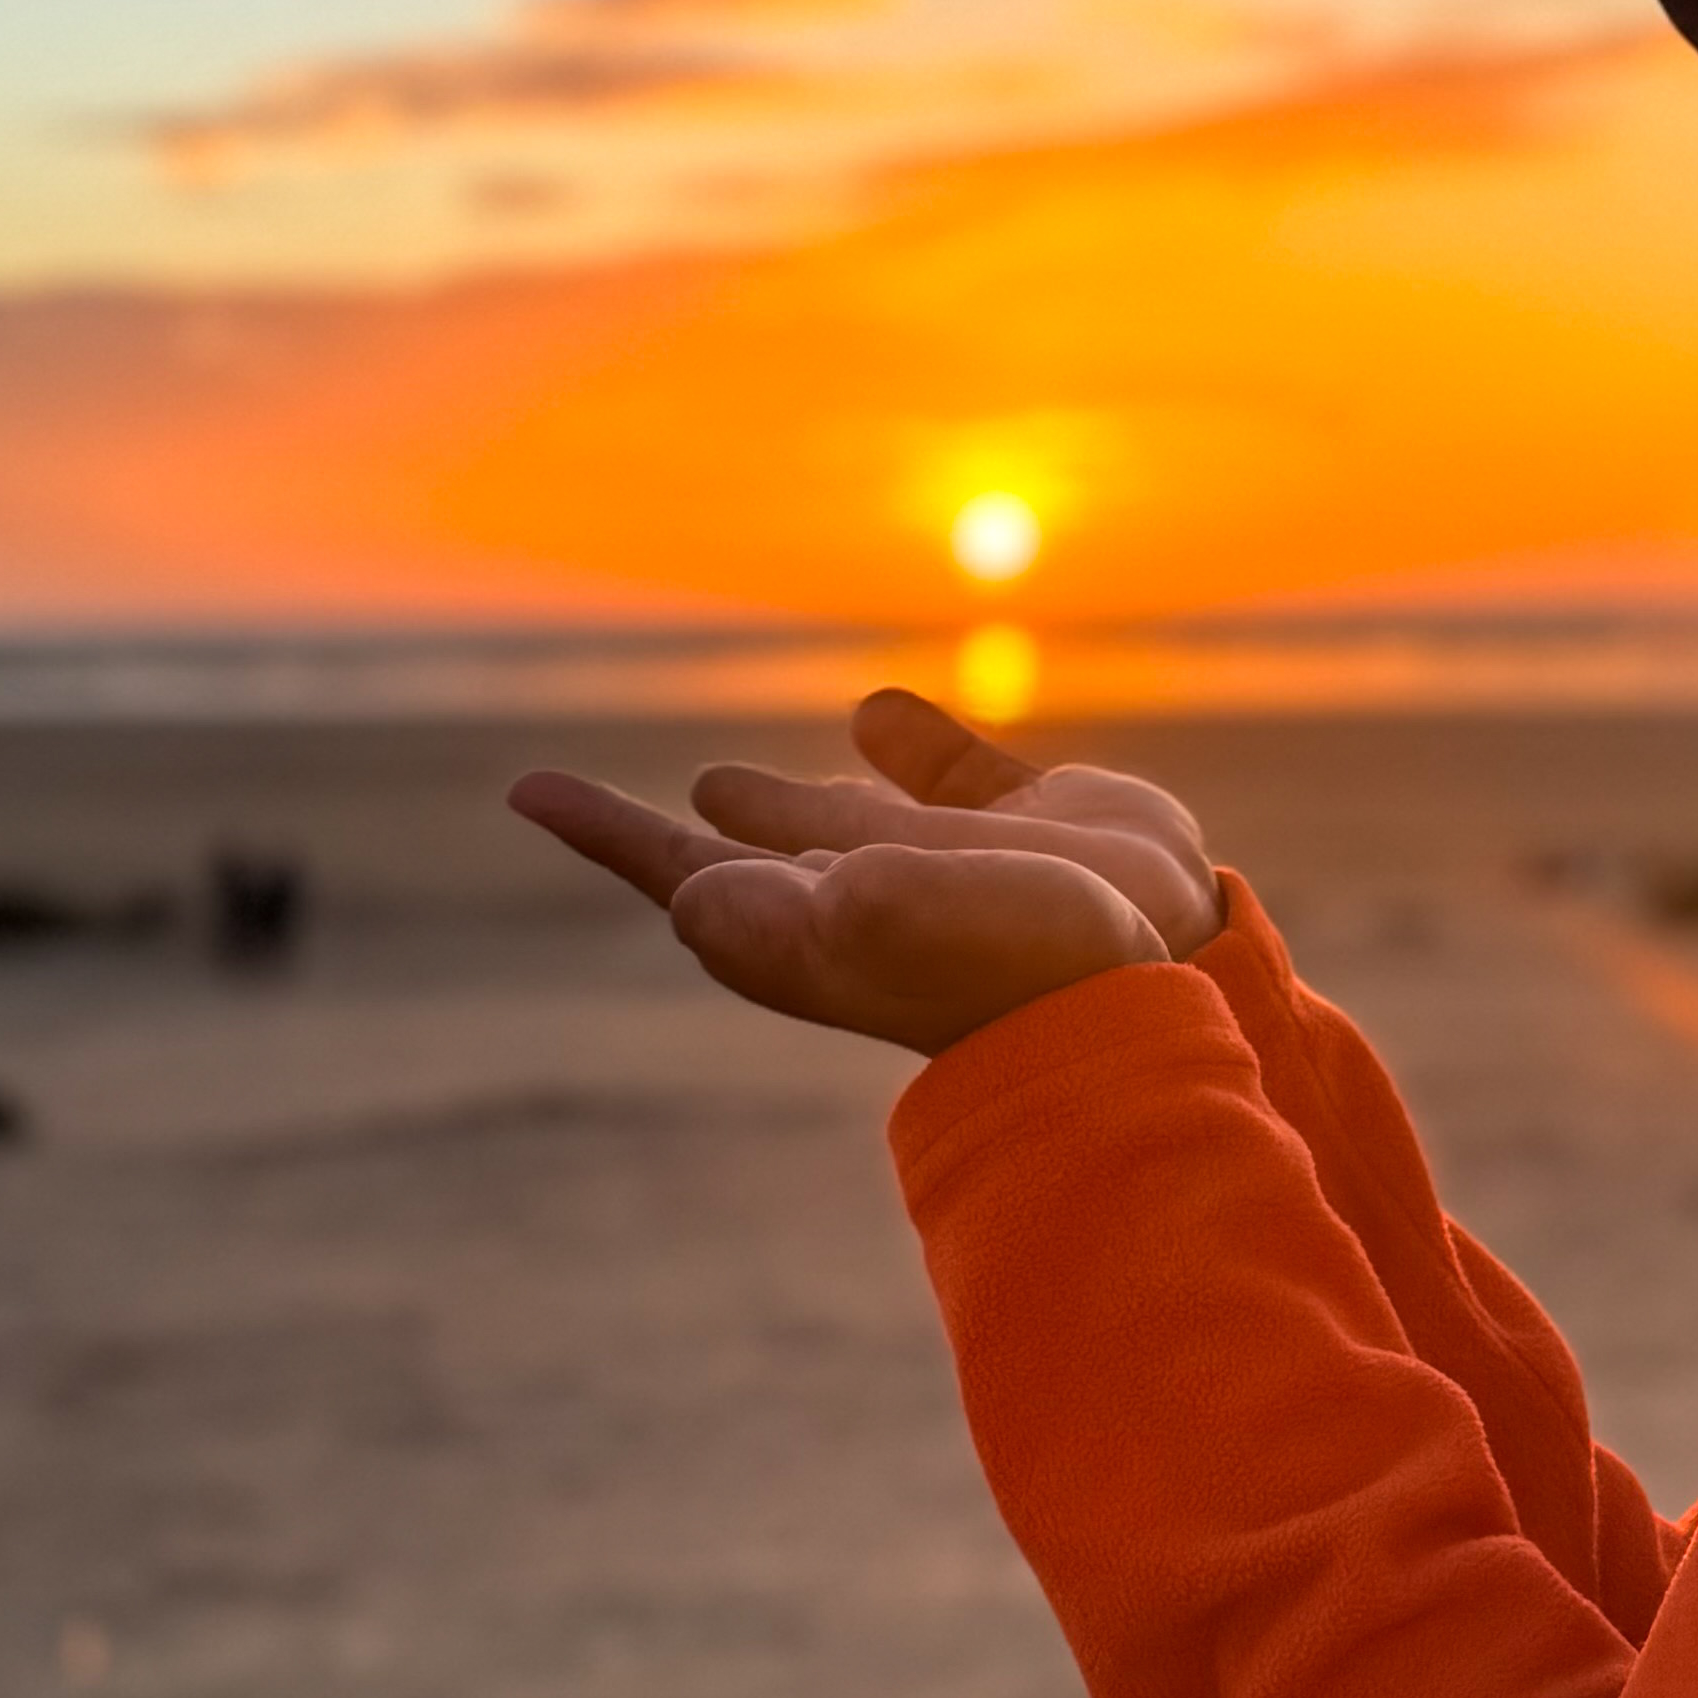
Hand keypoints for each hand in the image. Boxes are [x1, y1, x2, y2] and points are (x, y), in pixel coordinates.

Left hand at [505, 689, 1216, 1057]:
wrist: (1173, 981)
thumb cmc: (1020, 960)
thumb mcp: (890, 922)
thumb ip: (787, 904)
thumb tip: (691, 899)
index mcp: (806, 931)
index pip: (679, 871)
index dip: (603, 831)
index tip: (524, 790)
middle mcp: (864, 902)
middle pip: (733, 858)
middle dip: (664, 837)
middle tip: (574, 808)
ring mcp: (949, 871)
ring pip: (836, 825)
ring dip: (776, 806)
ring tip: (717, 786)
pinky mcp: (1033, 831)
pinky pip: (949, 779)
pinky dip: (911, 743)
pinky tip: (877, 716)